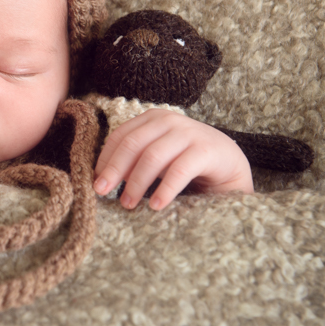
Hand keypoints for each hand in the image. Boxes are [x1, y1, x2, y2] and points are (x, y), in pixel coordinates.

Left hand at [93, 109, 252, 210]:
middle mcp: (169, 121)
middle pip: (132, 144)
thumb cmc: (186, 164)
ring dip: (136, 182)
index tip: (94, 181)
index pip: (120, 136)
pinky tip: (155, 205)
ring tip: (127, 204)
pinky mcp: (207, 150)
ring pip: (152, 156)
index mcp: (153, 119)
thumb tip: (102, 179)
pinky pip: (179, 170)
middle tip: (102, 193)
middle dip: (114, 170)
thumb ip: (135, 162)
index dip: (105, 159)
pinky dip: (164, 189)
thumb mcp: (157, 159)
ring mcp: (189, 133)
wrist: (230, 165)